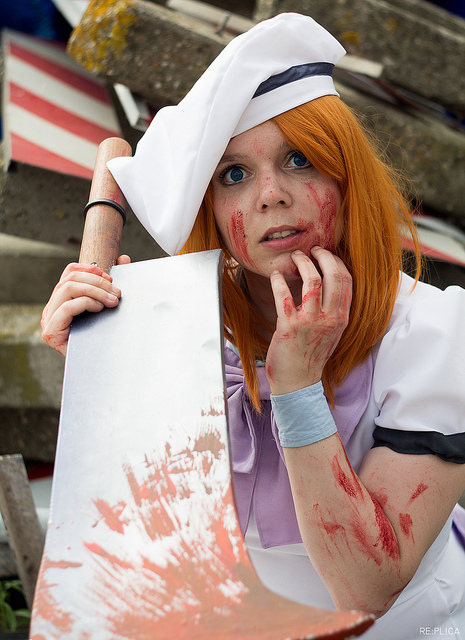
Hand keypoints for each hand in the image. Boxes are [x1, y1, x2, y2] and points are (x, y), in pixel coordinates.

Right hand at [41, 255, 130, 355]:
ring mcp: (48, 320)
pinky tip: (100, 309)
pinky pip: (66, 307)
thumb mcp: (110, 305)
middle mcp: (52, 308)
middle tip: (117, 292)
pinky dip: (86, 303)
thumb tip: (124, 259)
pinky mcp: (51, 332)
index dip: (90, 269)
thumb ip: (115, 282)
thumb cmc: (106, 338)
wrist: (101, 371)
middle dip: (97, 281)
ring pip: (67, 289)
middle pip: (70, 278)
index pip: (69, 273)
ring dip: (95, 291)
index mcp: (62, 300)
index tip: (110, 277)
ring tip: (113, 301)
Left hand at [265, 248, 351, 394]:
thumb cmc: (312, 355)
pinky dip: (279, 281)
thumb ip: (333, 310)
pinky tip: (276, 275)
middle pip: (334, 276)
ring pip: (312, 281)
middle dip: (323, 256)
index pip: (346, 281)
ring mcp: (310, 322)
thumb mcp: (332, 332)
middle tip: (311, 250)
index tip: (325, 254)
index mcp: (341, 317)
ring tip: (295, 257)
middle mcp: (330, 318)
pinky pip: (284, 296)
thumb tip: (328, 284)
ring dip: (302, 263)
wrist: (298, 382)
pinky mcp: (289, 327)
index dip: (336, 262)